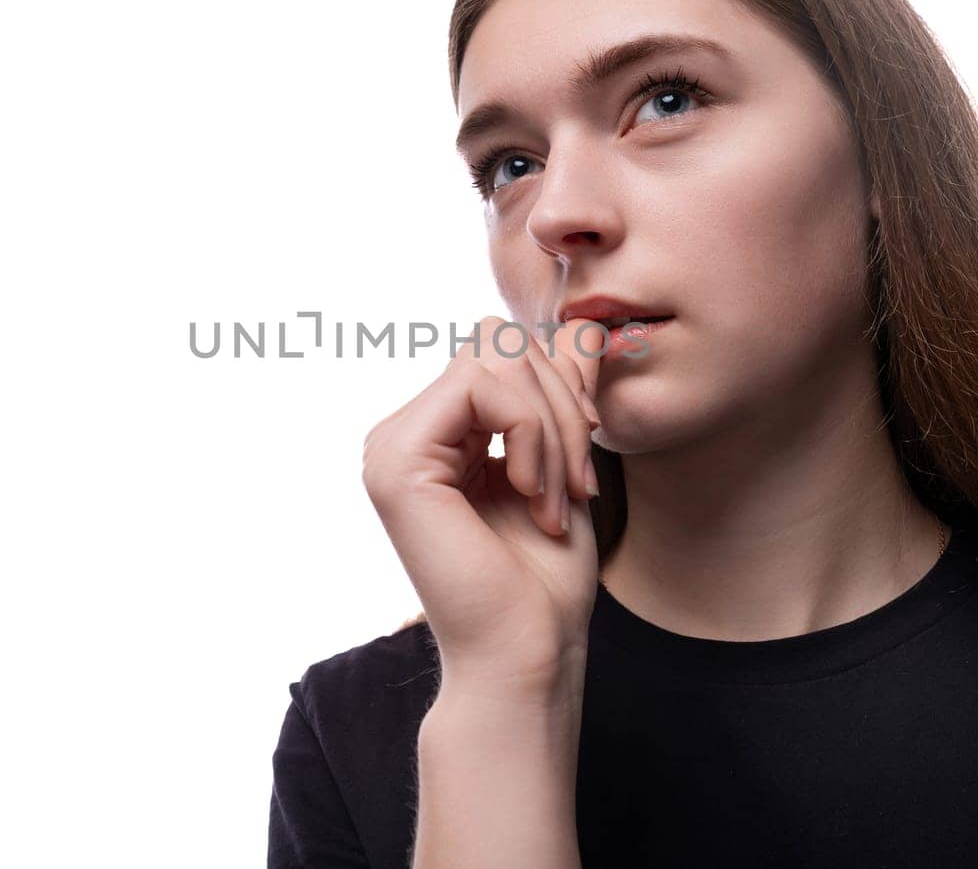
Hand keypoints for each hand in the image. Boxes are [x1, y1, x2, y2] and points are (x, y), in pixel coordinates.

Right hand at [361, 315, 604, 695]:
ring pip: (493, 356)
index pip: (500, 351)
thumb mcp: (566, 463)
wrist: (526, 653)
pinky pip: (481, 387)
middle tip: (578, 482)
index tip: (585, 465)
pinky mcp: (396, 461)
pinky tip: (533, 493)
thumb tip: (584, 324)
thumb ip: (563, 392)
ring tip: (558, 496)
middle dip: (560, 400)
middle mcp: (405, 435)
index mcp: (435, 435)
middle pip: (496, 341)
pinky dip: (531, 432)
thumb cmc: (543, 580)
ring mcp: (392, 446)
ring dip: (552, 423)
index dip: (559, 389)